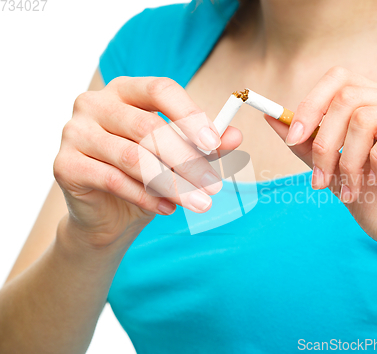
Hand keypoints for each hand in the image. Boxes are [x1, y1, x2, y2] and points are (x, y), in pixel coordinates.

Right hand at [54, 76, 241, 248]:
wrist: (107, 214)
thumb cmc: (144, 176)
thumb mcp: (177, 158)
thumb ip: (204, 145)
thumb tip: (235, 136)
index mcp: (125, 90)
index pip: (160, 89)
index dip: (190, 115)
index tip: (216, 144)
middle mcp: (95, 103)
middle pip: (148, 127)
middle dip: (187, 160)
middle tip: (214, 186)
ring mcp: (75, 132)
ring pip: (133, 158)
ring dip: (172, 184)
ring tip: (199, 203)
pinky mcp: (64, 164)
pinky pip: (113, 180)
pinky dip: (146, 198)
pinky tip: (168, 209)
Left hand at [266, 67, 376, 278]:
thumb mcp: (333, 170)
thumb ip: (307, 142)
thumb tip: (271, 117)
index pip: (341, 78)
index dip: (311, 104)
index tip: (292, 138)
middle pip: (348, 96)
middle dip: (324, 141)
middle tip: (320, 179)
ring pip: (366, 116)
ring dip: (348, 160)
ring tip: (351, 188)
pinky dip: (376, 161)